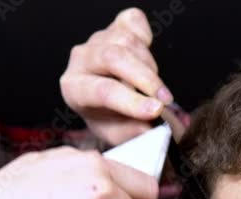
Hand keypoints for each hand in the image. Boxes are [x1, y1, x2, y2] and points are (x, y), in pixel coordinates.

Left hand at [60, 7, 173, 146]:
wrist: (110, 100)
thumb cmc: (111, 117)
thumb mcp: (119, 134)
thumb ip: (133, 134)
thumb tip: (150, 131)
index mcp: (74, 88)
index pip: (103, 91)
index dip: (132, 101)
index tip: (157, 110)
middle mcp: (81, 59)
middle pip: (113, 58)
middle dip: (146, 78)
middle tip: (166, 99)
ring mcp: (97, 39)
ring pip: (127, 41)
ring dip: (149, 66)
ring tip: (154, 87)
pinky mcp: (114, 26)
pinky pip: (134, 22)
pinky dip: (146, 37)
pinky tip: (146, 57)